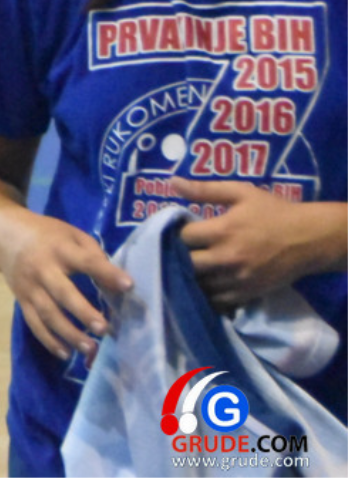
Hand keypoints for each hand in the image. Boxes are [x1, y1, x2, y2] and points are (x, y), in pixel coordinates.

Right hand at [0, 210, 131, 361]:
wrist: (4, 236)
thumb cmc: (47, 236)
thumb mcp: (71, 234)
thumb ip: (93, 255)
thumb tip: (116, 284)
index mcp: (59, 249)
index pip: (86, 262)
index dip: (107, 273)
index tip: (129, 286)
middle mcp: (42, 269)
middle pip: (62, 293)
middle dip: (83, 312)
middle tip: (104, 329)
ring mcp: (29, 287)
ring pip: (48, 313)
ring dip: (69, 333)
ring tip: (91, 348)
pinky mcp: (22, 301)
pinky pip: (34, 323)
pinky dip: (48, 340)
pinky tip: (65, 353)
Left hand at [172, 178, 345, 309]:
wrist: (309, 239)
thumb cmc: (273, 212)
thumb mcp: (240, 192)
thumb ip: (204, 189)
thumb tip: (172, 182)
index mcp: (223, 230)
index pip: (183, 237)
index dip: (176, 233)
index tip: (178, 231)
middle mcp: (227, 257)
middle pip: (186, 264)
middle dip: (179, 257)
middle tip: (180, 252)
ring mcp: (237, 279)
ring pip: (199, 285)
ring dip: (191, 277)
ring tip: (189, 268)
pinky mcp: (247, 294)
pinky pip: (216, 301)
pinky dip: (207, 294)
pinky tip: (205, 284)